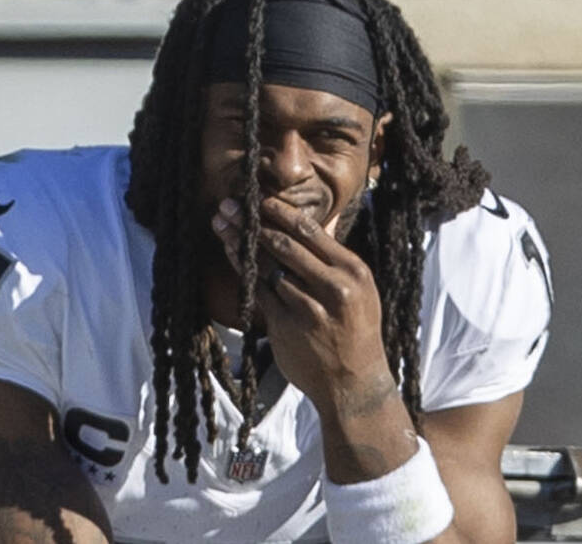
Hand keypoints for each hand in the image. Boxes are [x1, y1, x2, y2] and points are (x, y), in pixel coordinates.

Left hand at [211, 196, 390, 410]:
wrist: (354, 383)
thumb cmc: (355, 332)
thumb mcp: (360, 291)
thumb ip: (335, 260)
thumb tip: (317, 222)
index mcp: (352, 271)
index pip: (311, 232)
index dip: (281, 213)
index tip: (260, 198)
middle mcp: (333, 286)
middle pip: (285, 245)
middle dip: (252, 221)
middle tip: (229, 204)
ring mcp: (308, 307)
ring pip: (267, 266)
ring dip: (240, 243)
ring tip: (221, 224)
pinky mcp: (286, 326)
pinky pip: (258, 290)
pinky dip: (242, 269)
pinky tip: (230, 253)